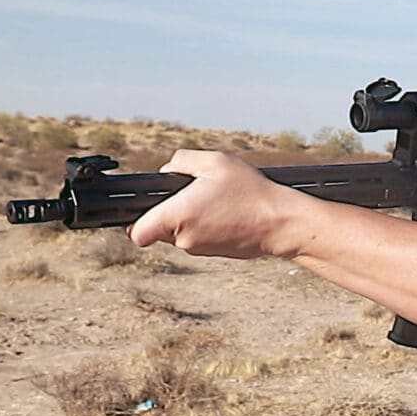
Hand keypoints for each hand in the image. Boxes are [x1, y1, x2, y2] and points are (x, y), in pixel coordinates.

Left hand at [126, 150, 295, 259]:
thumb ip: (181, 160)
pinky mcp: (216, 254)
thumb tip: (165, 171)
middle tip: (194, 192)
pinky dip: (207, 226)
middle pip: (159, 228)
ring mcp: (200, 249)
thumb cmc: (251, 192)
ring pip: (181, 233)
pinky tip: (227, 212)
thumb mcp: (214, 161)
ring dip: (190, 218)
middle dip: (169, 211)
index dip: (134, 222)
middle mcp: (185, 238)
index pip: (137, 233)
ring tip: (216, 200)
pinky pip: (200, 238)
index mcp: (177, 216)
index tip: (144, 210)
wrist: (282, 223)